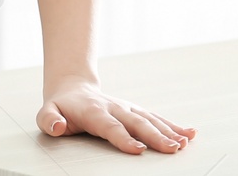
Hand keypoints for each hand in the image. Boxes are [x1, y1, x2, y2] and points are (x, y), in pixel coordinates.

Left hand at [39, 76, 194, 153]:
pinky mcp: (136, 111)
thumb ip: (49, 120)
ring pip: (150, 120)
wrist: (72, 89)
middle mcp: (114, 108)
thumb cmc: (61, 107)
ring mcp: (127, 109)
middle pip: (136, 123)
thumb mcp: (47, 112)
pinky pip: (156, 118)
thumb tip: (58, 126)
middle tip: (171, 149)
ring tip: (184, 143)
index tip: (137, 149)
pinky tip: (190, 133)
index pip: (110, 126)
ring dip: (168, 131)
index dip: (123, 138)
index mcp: (93, 112)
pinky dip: (174, 126)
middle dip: (154, 136)